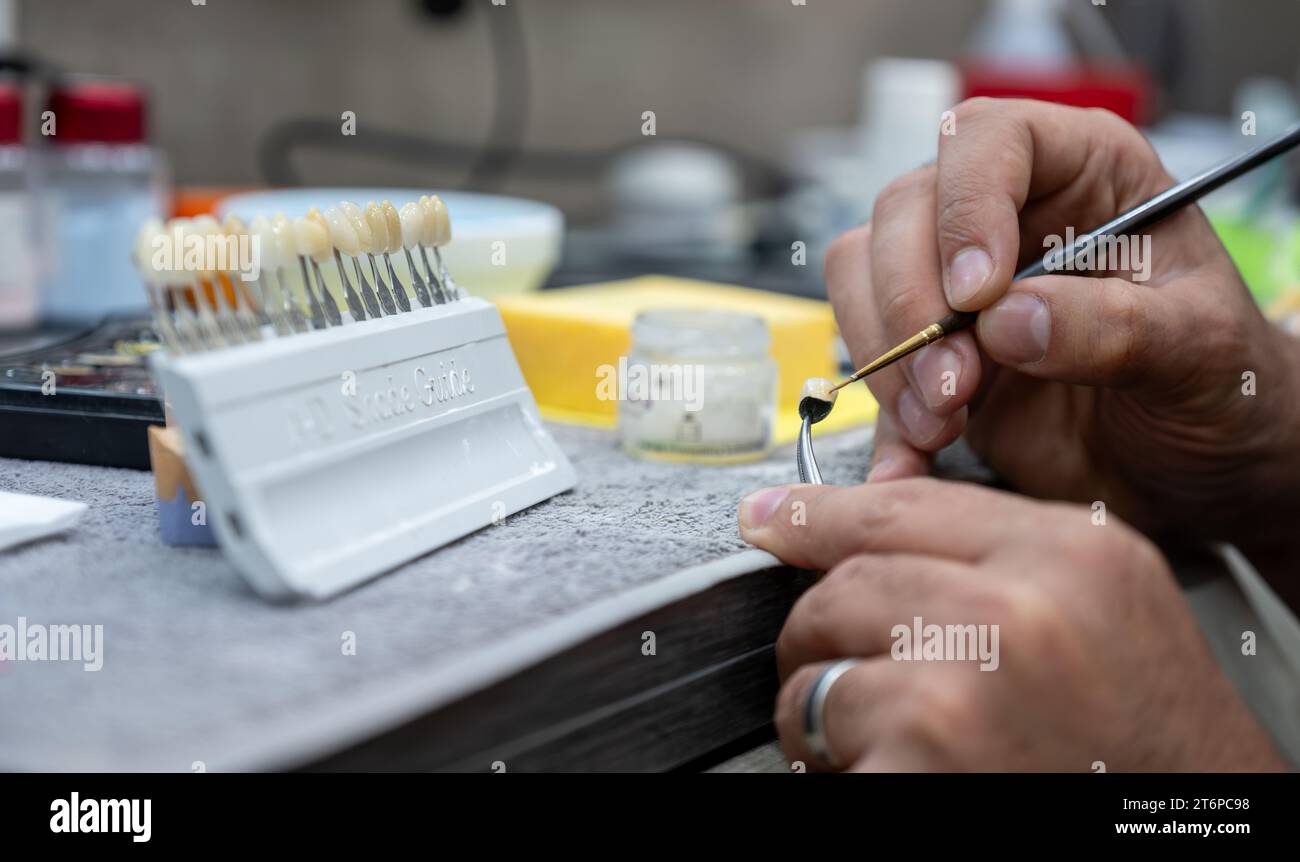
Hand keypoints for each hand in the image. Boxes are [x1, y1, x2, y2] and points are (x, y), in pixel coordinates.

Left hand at [738, 478, 1284, 770]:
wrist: (1196, 820)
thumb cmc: (1146, 733)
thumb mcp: (1102, 602)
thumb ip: (997, 553)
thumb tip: (858, 539)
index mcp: (1069, 556)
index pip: (901, 508)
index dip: (817, 513)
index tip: (769, 519)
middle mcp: (1016, 613)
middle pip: (845, 587)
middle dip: (822, 631)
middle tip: (842, 668)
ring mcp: (962, 691)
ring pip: (817, 667)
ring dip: (822, 707)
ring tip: (882, 737)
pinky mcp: (918, 763)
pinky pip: (822, 740)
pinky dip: (836, 764)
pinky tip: (890, 769)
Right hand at [826, 98, 1299, 574]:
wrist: (1200, 468)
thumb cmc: (1221, 386)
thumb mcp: (1200, 352)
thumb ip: (1116, 329)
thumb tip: (1008, 321)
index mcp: (1085, 174)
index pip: (990, 139)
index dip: (967, 205)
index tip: (977, 293)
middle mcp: (1008, 216)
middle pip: (903, 212)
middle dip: (911, 304)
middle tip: (954, 384)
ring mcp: (958, 288)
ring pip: (863, 278)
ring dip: (889, 357)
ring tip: (945, 421)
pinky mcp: (931, 354)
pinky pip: (868, 364)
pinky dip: (880, 418)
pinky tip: (916, 458)